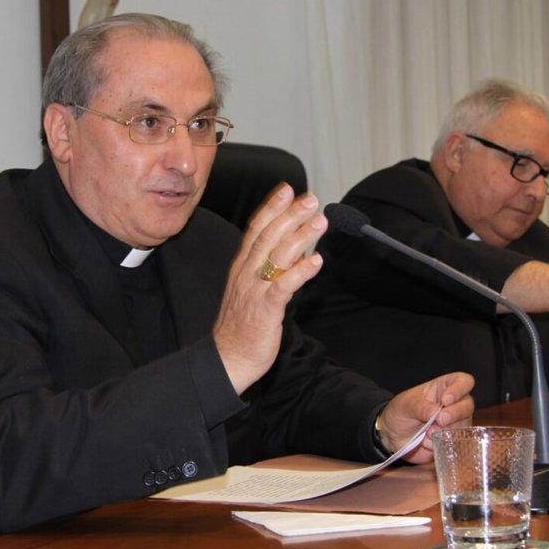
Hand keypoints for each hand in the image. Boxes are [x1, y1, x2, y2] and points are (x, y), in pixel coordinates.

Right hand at [214, 183, 326, 393]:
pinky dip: (300, 272)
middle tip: (311, 199)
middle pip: (269, 237)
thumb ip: (269, 266)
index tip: (288, 189)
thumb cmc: (243, 324)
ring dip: (301, 237)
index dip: (272, 208)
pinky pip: (284, 287)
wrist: (228, 359)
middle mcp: (247, 274)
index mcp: (242, 266)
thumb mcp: (252, 288)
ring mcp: (255, 291)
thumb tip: (293, 247)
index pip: (256, 230)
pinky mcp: (265, 310)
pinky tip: (317, 262)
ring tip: (320, 221)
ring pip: (278, 257)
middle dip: (290, 215)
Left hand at [376, 372, 473, 463]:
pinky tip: (427, 442)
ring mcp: (455, 423)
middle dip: (455, 413)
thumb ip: (421, 407)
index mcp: (443, 388)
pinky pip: (455, 443)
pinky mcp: (451, 440)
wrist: (392, 436)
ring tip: (427, 433)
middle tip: (440, 420)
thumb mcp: (406, 405)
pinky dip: (441, 443)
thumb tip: (437, 413)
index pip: (463, 381)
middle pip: (468, 405)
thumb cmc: (400, 413)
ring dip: (446, 431)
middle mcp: (453, 404)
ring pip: (464, 426)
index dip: (459, 389)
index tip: (445, 400)